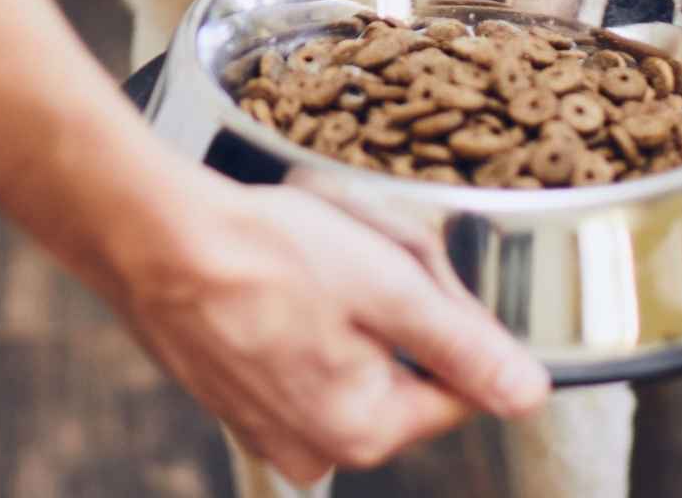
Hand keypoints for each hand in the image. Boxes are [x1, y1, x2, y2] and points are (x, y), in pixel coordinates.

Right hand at [106, 175, 549, 483]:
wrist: (151, 235)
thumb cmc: (264, 254)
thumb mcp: (391, 288)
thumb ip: (466, 348)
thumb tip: (529, 394)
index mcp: (363, 431)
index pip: (460, 387)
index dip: (451, 319)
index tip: (415, 273)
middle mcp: (313, 446)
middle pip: (403, 370)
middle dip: (395, 309)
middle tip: (359, 253)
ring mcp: (266, 424)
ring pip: (352, 357)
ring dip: (348, 305)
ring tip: (311, 257)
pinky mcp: (233, 393)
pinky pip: (298, 352)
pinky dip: (300, 310)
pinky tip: (279, 271)